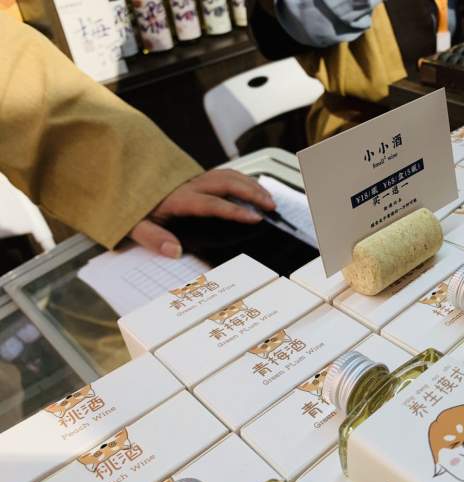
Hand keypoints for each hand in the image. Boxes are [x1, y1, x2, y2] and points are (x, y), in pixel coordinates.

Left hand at [129, 169, 274, 257]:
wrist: (117, 177)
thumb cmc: (127, 204)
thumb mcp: (132, 225)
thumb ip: (153, 237)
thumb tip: (174, 251)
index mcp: (177, 198)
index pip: (213, 203)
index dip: (235, 210)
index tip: (255, 218)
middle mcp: (188, 184)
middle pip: (227, 182)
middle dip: (253, 193)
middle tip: (271, 205)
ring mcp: (193, 178)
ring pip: (228, 174)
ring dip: (251, 184)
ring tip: (268, 197)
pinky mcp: (194, 176)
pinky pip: (222, 173)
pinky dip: (241, 178)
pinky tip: (251, 187)